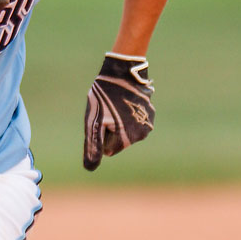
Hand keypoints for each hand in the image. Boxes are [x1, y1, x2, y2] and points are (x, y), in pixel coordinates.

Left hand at [83, 53, 154, 170]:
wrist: (121, 70)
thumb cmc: (104, 97)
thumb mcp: (94, 122)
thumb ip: (93, 146)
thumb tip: (90, 168)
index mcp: (128, 139)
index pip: (109, 149)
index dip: (101, 135)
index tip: (101, 119)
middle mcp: (143, 134)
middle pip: (119, 139)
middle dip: (111, 128)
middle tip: (107, 110)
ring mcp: (148, 121)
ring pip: (127, 128)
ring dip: (119, 119)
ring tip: (115, 103)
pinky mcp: (150, 109)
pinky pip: (134, 117)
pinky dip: (127, 111)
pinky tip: (123, 99)